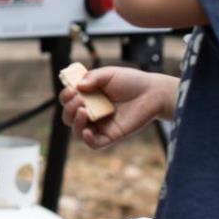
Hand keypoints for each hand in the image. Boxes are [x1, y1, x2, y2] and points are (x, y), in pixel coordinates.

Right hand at [58, 67, 175, 149]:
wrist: (152, 93)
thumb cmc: (131, 82)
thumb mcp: (109, 74)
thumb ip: (92, 77)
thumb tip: (77, 87)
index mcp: (88, 97)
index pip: (68, 101)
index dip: (66, 96)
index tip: (71, 89)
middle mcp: (91, 112)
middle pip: (69, 117)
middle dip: (69, 109)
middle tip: (79, 99)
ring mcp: (100, 125)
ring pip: (78, 131)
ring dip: (75, 122)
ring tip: (83, 110)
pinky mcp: (110, 136)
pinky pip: (93, 144)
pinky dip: (87, 139)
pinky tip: (87, 130)